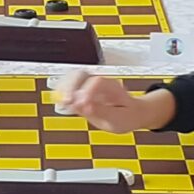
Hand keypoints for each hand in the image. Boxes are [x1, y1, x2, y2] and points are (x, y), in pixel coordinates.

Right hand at [49, 69, 177, 132]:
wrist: (132, 113)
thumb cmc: (127, 116)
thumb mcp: (118, 119)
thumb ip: (102, 112)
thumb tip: (85, 106)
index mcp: (113, 87)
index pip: (97, 82)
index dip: (87, 92)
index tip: (82, 105)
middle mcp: (100, 82)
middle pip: (81, 74)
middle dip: (71, 86)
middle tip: (67, 101)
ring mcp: (90, 84)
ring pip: (73, 76)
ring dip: (64, 87)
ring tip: (62, 101)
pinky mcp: (83, 89)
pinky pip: (69, 83)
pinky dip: (63, 90)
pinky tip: (61, 101)